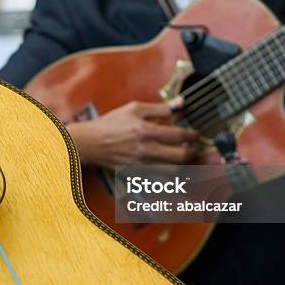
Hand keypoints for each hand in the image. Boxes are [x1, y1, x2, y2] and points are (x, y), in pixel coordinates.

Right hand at [67, 101, 197, 167]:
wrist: (90, 142)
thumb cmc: (110, 124)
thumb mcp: (134, 108)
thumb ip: (159, 107)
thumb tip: (180, 103)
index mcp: (145, 131)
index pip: (178, 135)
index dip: (192, 135)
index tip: (194, 134)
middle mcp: (145, 150)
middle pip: (180, 157)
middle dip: (192, 152)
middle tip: (193, 147)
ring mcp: (140, 165)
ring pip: (173, 172)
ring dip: (182, 165)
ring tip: (182, 158)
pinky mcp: (135, 175)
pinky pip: (159, 181)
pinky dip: (169, 177)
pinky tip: (169, 169)